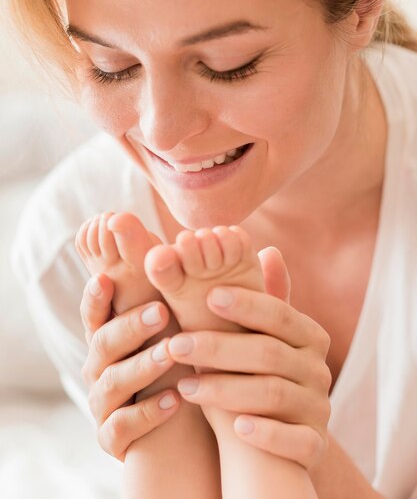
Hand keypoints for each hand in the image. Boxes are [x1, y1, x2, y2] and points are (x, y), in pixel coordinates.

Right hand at [80, 274, 180, 461]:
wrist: (182, 430)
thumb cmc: (176, 365)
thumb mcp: (172, 331)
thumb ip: (166, 295)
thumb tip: (177, 244)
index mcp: (107, 338)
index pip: (95, 314)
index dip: (96, 298)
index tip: (104, 279)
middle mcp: (98, 368)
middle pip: (104, 343)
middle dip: (130, 326)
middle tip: (161, 311)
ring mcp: (102, 404)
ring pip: (113, 382)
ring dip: (143, 365)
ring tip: (171, 354)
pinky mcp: (112, 437)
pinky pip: (123, 425)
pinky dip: (148, 412)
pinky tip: (174, 401)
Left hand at [167, 247, 331, 469]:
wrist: (272, 440)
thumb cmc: (253, 375)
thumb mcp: (256, 336)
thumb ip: (257, 298)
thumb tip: (267, 249)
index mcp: (308, 335)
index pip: (278, 313)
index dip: (245, 304)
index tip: (207, 296)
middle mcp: (318, 368)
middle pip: (269, 352)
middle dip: (219, 347)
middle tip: (176, 344)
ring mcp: (319, 407)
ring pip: (274, 393)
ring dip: (227, 389)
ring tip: (185, 387)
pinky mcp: (316, 445)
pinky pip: (296, 440)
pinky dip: (267, 433)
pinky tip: (236, 429)